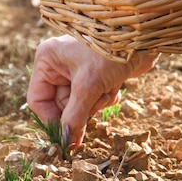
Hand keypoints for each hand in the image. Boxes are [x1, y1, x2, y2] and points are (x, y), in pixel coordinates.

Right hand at [26, 35, 157, 147]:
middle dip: (82, 107)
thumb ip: (75, 116)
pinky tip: (116, 85)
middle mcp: (59, 64)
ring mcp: (78, 70)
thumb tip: (66, 143)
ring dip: (97, 102)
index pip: (38, 100)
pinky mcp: (96, 75)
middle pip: (62, 105)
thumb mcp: (88, 86)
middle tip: (96, 100)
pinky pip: (94, 98)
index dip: (53, 120)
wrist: (142, 37)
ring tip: (108, 87)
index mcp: (47, 61)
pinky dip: (106, 97)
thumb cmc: (109, 52)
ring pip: (80, 104)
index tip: (67, 136)